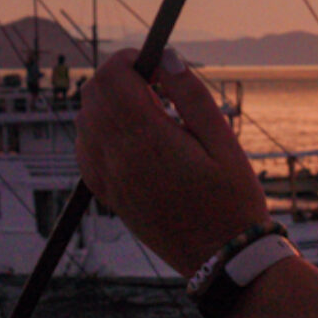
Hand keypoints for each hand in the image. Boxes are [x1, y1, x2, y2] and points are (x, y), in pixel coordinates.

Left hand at [75, 48, 267, 275]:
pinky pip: (85, 152)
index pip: (113, 79)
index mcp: (148, 141)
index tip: (157, 65)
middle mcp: (118, 159)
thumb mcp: (225, 143)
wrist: (222, 259)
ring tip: (153, 116)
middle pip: (93, 96)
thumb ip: (193, 97)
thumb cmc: (233, 201)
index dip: (130, 61)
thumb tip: (168, 59)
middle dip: (119, 80)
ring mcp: (108, 180)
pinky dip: (101, 134)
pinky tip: (134, 141)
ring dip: (109, 107)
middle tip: (159, 88)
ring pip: (85, 123)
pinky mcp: (108, 197)